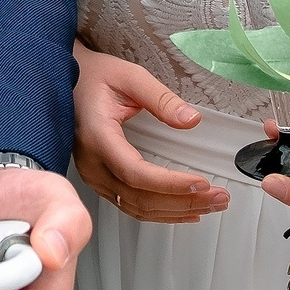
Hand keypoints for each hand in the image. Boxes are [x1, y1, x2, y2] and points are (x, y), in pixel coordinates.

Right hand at [71, 43, 224, 222]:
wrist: (71, 82)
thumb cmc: (95, 76)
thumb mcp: (130, 77)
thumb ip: (161, 98)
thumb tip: (191, 120)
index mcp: (98, 137)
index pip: (136, 173)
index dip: (170, 184)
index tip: (201, 183)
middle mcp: (92, 163)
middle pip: (140, 198)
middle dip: (184, 201)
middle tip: (218, 197)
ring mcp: (94, 176)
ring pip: (136, 208)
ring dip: (176, 211)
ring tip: (210, 205)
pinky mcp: (100, 180)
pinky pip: (130, 205)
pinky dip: (160, 212)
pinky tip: (184, 211)